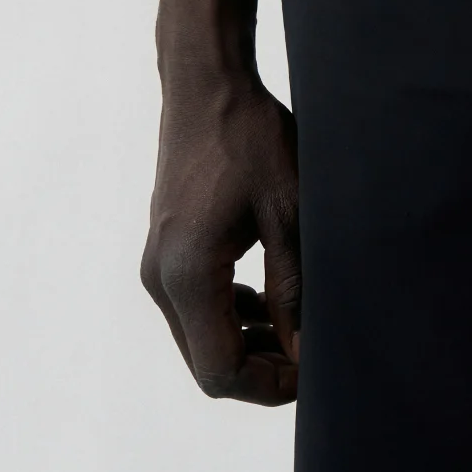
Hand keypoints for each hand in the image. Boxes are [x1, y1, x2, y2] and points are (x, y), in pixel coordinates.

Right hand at [139, 0, 300, 404]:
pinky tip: (267, 297)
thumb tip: (304, 353)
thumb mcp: (288, 211)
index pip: (222, 370)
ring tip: (297, 326)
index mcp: (190, 274)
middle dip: (261, 369)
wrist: (206, 84)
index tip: (314, 373)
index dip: (270, 387)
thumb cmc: (250, 139)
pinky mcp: (163, 249)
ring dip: (247, 344)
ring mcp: (157, 264)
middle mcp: (161, 278)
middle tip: (312, 353)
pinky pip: (194, 308)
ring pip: (200, 338)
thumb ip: (294, 288)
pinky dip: (230, 315)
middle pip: (207, 362)